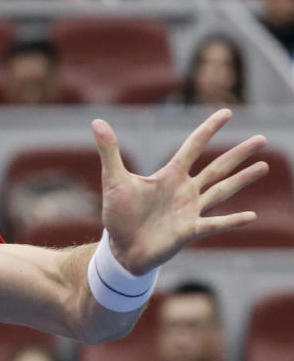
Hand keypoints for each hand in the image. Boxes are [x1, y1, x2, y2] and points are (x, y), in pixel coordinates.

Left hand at [93, 108, 267, 273]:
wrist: (120, 248)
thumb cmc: (119, 215)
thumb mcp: (113, 179)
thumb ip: (109, 151)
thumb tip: (97, 121)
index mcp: (169, 175)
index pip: (193, 146)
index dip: (209, 129)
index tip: (227, 112)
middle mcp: (185, 190)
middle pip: (217, 167)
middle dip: (239, 153)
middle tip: (263, 138)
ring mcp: (190, 210)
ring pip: (222, 190)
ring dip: (242, 179)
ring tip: (264, 166)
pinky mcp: (189, 230)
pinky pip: (214, 224)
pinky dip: (231, 220)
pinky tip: (250, 215)